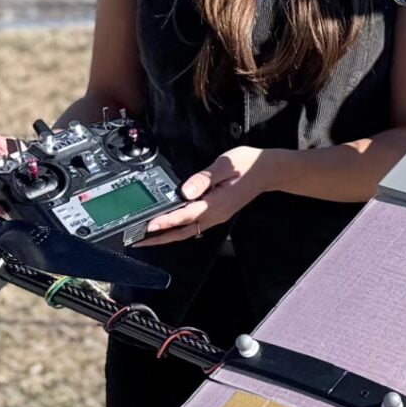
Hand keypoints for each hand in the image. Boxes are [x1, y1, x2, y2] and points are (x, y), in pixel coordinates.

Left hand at [129, 146, 275, 245]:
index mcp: (216, 204)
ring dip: (167, 236)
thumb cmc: (248, 165)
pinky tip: (169, 229)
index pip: (185, 215)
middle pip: (182, 231)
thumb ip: (204, 178)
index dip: (165, 221)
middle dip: (159, 238)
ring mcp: (216, 216)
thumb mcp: (225, 165)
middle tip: (137, 241)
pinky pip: (194, 226)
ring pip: (187, 231)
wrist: (268, 171)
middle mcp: (215, 214)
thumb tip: (185, 191)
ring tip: (147, 239)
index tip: (147, 226)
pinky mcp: (217, 213)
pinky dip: (178, 230)